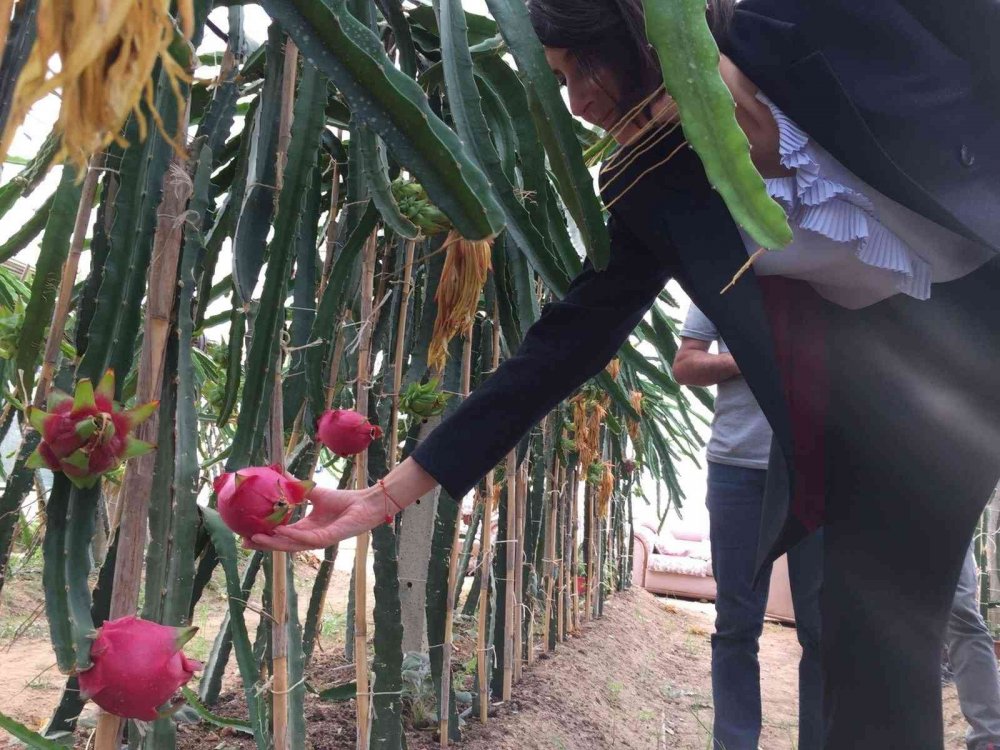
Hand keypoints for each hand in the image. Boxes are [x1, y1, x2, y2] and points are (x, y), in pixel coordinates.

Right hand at [247, 485, 383, 551]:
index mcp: (305, 529)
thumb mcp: (314, 492)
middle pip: (282, 544)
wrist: (364, 503)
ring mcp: (318, 540)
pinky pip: (308, 539)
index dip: (264, 535)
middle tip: (245, 541)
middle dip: (264, 544)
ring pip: (292, 545)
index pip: (280, 535)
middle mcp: (309, 538)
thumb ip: (297, 487)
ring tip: (257, 538)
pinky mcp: (328, 539)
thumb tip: (280, 472)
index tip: (245, 533)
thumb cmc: (343, 500)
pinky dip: (294, 535)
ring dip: (274, 542)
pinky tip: (281, 531)